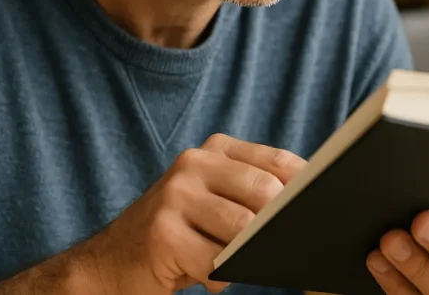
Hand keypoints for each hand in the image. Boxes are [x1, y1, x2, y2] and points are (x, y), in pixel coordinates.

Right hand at [84, 133, 305, 294]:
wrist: (111, 261)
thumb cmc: (178, 233)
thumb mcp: (213, 199)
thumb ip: (251, 191)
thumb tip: (308, 203)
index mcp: (213, 150)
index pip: (277, 161)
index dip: (304, 188)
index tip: (317, 209)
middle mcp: (193, 164)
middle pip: (265, 192)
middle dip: (275, 226)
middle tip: (273, 247)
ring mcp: (175, 196)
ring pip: (243, 230)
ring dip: (244, 256)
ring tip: (227, 260)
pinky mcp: (163, 233)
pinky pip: (216, 263)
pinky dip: (219, 278)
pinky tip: (203, 274)